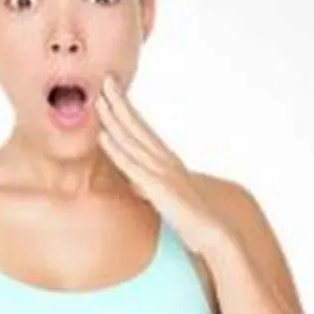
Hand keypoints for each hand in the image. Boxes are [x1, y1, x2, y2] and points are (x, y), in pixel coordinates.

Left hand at [94, 73, 230, 257]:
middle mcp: (164, 161)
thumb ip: (148, 186)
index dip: (126, 108)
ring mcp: (162, 172)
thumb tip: (134, 182)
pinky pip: (132, 167)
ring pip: (132, 140)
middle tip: (105, 79)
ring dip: (114, 119)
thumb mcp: (164, 198)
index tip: (113, 89)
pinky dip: (117, 150)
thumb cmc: (191, 219)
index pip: (142, 129)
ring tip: (99, 100)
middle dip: (119, 102)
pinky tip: (103, 137)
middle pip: (136, 126)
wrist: (214, 234)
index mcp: (166, 161)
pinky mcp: (158, 188)